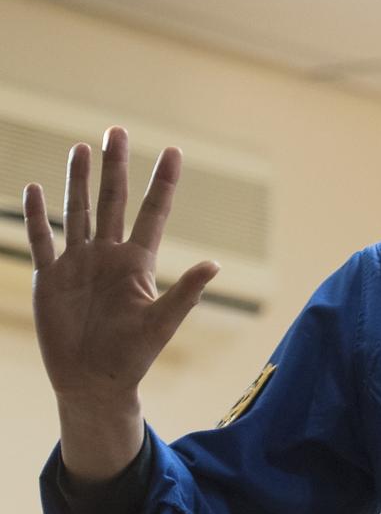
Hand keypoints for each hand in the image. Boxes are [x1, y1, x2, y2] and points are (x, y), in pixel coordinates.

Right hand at [23, 125, 219, 407]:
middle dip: (115, 167)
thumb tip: (214, 264)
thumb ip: (185, 292)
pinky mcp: (49, 277)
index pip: (153, 213)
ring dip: (77, 181)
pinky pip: (41, 240)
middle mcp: (108, 255)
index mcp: (138, 263)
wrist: (92, 383)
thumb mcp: (161, 323)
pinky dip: (36, 216)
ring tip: (80, 148)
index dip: (163, 183)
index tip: (175, 151)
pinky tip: (34, 188)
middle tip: (116, 130)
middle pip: (112, 201)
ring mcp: (78, 263)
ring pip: (77, 212)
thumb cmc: (132, 357)